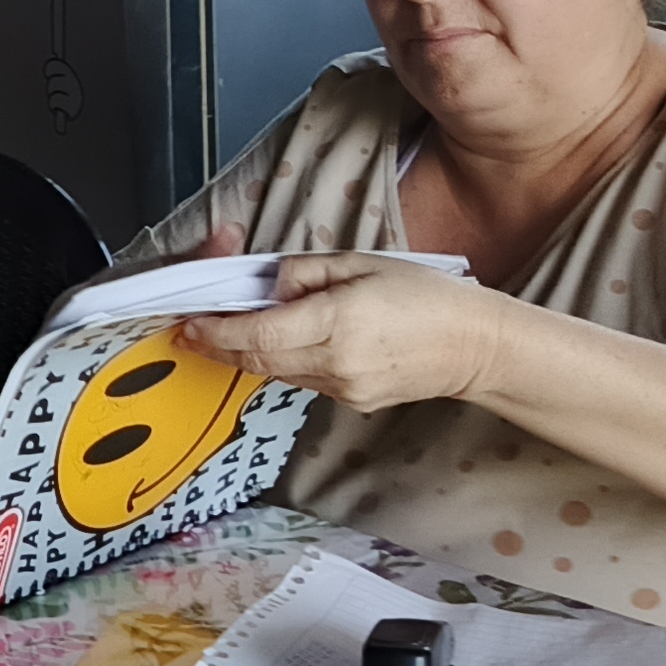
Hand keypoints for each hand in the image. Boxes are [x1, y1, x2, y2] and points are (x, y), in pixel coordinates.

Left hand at [177, 251, 511, 412]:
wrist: (475, 346)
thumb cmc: (425, 295)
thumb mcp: (361, 264)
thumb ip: (305, 273)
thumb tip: (269, 286)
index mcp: (336, 323)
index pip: (256, 335)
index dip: (216, 332)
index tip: (191, 323)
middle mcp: (335, 362)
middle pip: (257, 360)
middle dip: (221, 345)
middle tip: (195, 329)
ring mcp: (343, 388)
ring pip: (277, 372)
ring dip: (251, 353)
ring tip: (238, 328)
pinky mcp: (352, 401)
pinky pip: (303, 380)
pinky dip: (285, 360)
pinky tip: (289, 341)